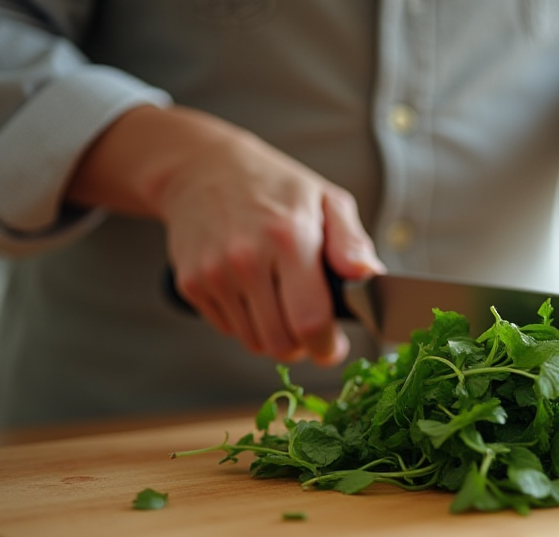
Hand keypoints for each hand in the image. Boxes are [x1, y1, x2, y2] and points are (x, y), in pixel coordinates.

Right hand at [67, 106, 384, 363]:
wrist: (201, 167)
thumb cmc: (274, 186)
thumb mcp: (325, 199)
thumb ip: (352, 242)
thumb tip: (368, 275)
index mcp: (289, 238)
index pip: (310, 321)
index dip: (327, 347)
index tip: (334, 347)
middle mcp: (246, 259)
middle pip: (281, 343)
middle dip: (303, 345)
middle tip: (310, 326)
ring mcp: (214, 273)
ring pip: (254, 342)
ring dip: (274, 335)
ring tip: (281, 302)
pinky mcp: (190, 284)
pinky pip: (228, 329)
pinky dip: (245, 322)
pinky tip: (252, 292)